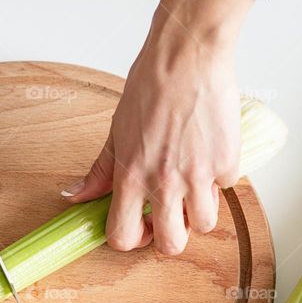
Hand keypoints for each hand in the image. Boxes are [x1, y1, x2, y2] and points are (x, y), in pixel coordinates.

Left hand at [62, 0, 251, 254]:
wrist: (187, 58)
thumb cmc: (151, 87)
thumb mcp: (115, 132)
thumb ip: (100, 172)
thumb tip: (75, 195)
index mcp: (131, 177)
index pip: (124, 236)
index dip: (133, 239)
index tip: (140, 227)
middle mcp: (164, 182)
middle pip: (171, 244)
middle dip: (170, 236)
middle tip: (170, 215)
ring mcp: (198, 176)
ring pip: (204, 223)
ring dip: (199, 210)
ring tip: (193, 185)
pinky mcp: (226, 162)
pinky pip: (225, 188)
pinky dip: (219, 176)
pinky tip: (209, 153)